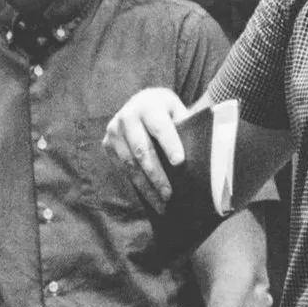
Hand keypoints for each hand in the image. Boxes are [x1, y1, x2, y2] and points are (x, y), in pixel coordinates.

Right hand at [100, 87, 187, 211]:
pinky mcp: (107, 144)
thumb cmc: (167, 113)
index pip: (160, 127)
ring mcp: (114, 131)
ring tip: (161, 203)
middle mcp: (127, 116)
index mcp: (148, 105)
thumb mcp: (178, 111)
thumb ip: (186, 127)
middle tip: (169, 194)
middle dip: (157, 174)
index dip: (169, 144)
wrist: (142, 104)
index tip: (179, 162)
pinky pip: (122, 169)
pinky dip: (136, 184)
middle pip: (142, 150)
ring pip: (130, 164)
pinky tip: (149, 196)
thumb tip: (200, 156)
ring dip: (146, 186)